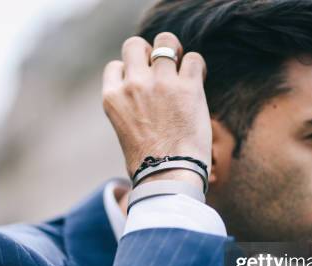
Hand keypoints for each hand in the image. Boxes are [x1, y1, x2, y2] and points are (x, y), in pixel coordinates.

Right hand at [102, 32, 210, 185]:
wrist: (169, 177)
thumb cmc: (149, 164)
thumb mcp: (125, 131)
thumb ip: (130, 107)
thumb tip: (145, 100)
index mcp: (113, 98)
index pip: (116, 65)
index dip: (131, 73)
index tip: (143, 86)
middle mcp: (133, 85)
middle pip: (135, 44)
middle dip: (149, 54)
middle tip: (162, 72)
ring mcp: (160, 83)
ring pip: (166, 41)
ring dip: (174, 53)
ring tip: (182, 70)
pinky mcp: (188, 87)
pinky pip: (194, 58)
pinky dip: (197, 67)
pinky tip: (198, 81)